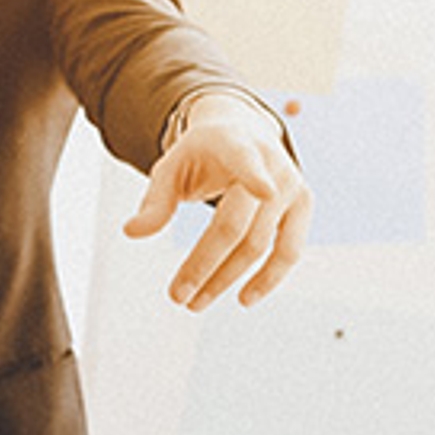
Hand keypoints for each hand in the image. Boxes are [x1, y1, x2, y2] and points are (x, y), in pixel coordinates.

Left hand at [126, 90, 308, 310]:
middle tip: (177, 296)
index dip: (254, 175)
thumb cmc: (202, 155)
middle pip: (236, 224)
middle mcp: (270, 162)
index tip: (264, 192)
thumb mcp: (172, 168)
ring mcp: (290, 184)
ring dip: (226, 278)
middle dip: (204, 264)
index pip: (244, 160)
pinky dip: (268, 278)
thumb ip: (155, 200)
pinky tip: (244, 297)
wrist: (242, 133)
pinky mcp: (303, 204)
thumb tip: (131, 231)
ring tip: (196, 302)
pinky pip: (288, 251)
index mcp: (234, 143)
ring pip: (260, 244)